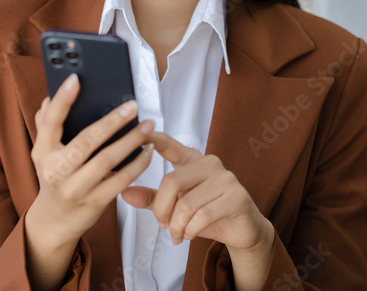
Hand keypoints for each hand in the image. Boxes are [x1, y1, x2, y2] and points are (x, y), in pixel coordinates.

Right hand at [28, 73, 156, 243]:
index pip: (50, 122)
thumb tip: (49, 99)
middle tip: (132, 106)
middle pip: (87, 141)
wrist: (55, 221)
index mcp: (43, 152)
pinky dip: (136, 165)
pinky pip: (120, 181)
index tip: (76, 79)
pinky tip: (147, 152)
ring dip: (130, 142)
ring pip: (107, 160)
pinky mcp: (94, 203)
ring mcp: (75, 188)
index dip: (62, 100)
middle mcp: (56, 170)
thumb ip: (45, 126)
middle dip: (112, 121)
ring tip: (147, 127)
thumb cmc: (54, 179)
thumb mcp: (43, 154)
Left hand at [119, 131, 273, 255]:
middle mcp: (210, 163)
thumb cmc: (207, 215)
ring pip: (187, 203)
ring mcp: (226, 178)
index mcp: (193, 160)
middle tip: (163, 225)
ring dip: (177, 225)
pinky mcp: (237, 196)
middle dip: (162, 209)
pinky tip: (190, 234)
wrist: (242, 231)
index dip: (153, 138)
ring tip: (177, 234)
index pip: (170, 145)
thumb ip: (151, 198)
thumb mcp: (176, 206)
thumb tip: (124, 193)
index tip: (137, 132)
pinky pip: (203, 215)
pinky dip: (191, 230)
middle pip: (171, 181)